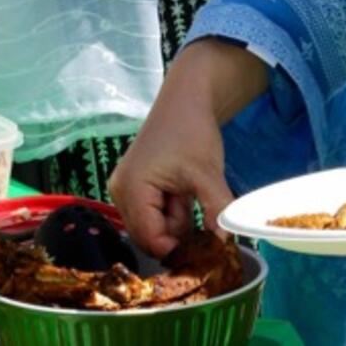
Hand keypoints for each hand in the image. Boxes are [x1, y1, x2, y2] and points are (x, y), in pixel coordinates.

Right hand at [109, 98, 232, 260]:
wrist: (185, 99)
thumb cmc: (192, 131)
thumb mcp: (208, 173)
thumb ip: (217, 210)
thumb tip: (225, 244)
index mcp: (132, 189)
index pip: (150, 238)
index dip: (177, 247)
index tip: (203, 245)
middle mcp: (120, 192)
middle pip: (148, 236)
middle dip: (175, 232)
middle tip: (197, 210)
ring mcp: (124, 189)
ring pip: (151, 226)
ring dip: (174, 220)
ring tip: (188, 193)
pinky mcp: (132, 186)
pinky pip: (150, 213)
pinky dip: (169, 210)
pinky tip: (181, 191)